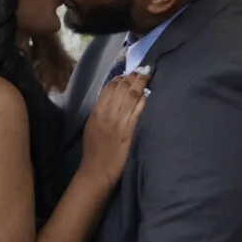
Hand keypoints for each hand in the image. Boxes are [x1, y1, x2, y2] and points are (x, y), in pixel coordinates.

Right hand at [80, 71, 148, 186]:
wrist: (97, 170)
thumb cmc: (94, 149)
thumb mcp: (92, 125)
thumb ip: (100, 110)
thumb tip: (111, 97)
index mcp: (97, 111)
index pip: (110, 87)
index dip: (121, 78)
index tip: (129, 75)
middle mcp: (108, 113)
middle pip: (122, 88)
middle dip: (133, 77)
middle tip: (142, 71)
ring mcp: (119, 122)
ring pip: (131, 96)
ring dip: (140, 83)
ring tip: (147, 76)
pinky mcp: (130, 132)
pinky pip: (138, 111)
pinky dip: (144, 100)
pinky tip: (149, 94)